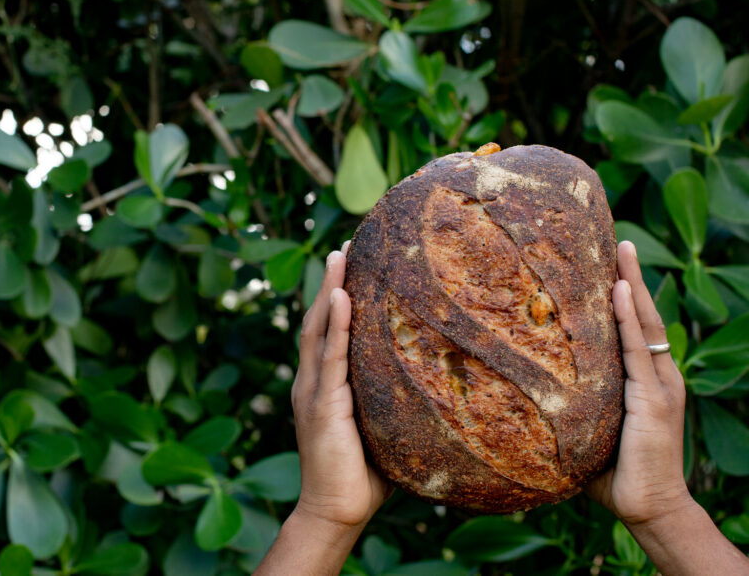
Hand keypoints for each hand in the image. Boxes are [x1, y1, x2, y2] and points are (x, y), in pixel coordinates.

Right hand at [291, 242, 389, 528]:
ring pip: (319, 329)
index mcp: (325, 386)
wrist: (337, 510)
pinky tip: (341, 298)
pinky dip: (334, 324)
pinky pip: (329, 356)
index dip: (337, 297)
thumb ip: (397, 401)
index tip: (353, 265)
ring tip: (340, 257)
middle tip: (346, 246)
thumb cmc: (365, 476)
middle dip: (330, 282)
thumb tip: (443, 382)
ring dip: (328, 290)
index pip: (329, 331)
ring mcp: (313, 391)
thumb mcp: (383, 427)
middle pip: (319, 320)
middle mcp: (313, 381)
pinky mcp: (321, 404)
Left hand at [586, 241, 691, 525]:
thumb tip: (515, 393)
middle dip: (629, 277)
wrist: (647, 508)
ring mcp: (658, 385)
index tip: (604, 264)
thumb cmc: (612, 476)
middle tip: (615, 240)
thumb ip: (563, 407)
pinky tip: (621, 290)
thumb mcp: (586, 430)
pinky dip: (630, 318)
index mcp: (641, 382)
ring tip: (621, 249)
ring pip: (644, 324)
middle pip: (642, 315)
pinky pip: (639, 350)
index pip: (632, 328)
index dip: (621, 297)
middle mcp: (655, 376)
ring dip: (632, 284)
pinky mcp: (653, 399)